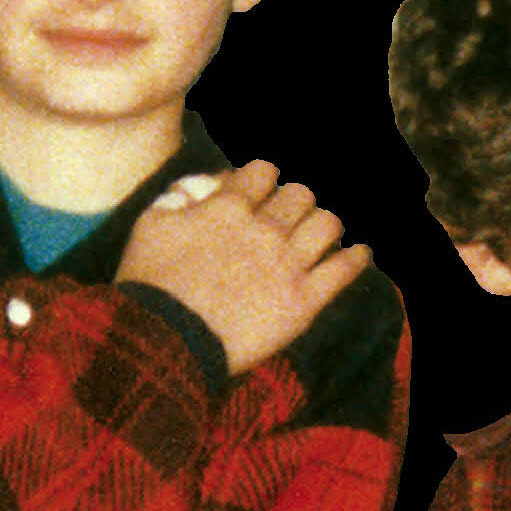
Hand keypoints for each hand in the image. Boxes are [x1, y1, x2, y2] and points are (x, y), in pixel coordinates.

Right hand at [118, 159, 370, 374]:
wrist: (162, 340)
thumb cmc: (149, 283)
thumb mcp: (150, 224)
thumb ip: (182, 197)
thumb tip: (210, 186)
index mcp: (228, 206)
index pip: (263, 170)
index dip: (264, 178)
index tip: (260, 192)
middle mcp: (264, 228)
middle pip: (301, 194)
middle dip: (295, 201)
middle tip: (288, 217)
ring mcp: (288, 264)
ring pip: (328, 223)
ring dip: (325, 223)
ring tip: (320, 232)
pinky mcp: (304, 301)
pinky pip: (344, 270)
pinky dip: (357, 257)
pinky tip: (362, 252)